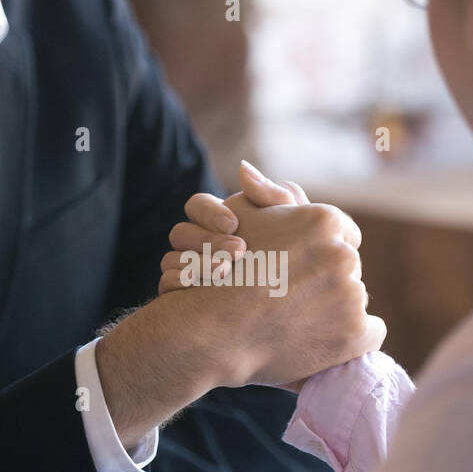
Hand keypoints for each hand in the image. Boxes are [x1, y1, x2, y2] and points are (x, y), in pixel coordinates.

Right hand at [156, 161, 384, 388]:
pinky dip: (353, 339)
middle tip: (293, 298)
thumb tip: (247, 170)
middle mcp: (343, 254)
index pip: (343, 232)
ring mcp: (351, 295)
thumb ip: (261, 196)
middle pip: (347, 266)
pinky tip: (324, 341)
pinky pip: (372, 332)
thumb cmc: (221, 273)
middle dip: (327, 279)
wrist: (212, 333)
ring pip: (355, 299)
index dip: (321, 249)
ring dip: (336, 309)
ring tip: (299, 323)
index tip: (301, 266)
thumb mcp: (238, 221)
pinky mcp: (356, 333)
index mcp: (322, 222)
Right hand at [158, 160, 306, 295]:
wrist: (305, 302)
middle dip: (207, 240)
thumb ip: (274, 196)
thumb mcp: (297, 225)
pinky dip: (181, 284)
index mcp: (219, 221)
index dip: (210, 213)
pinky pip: (167, 286)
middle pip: (180, 233)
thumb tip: (243, 169)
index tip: (234, 224)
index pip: (197, 205)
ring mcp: (188, 271)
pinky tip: (204, 292)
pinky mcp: (184, 299)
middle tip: (239, 251)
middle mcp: (198, 245)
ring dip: (194, 263)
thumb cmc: (302, 256)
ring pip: (171, 260)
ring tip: (225, 273)